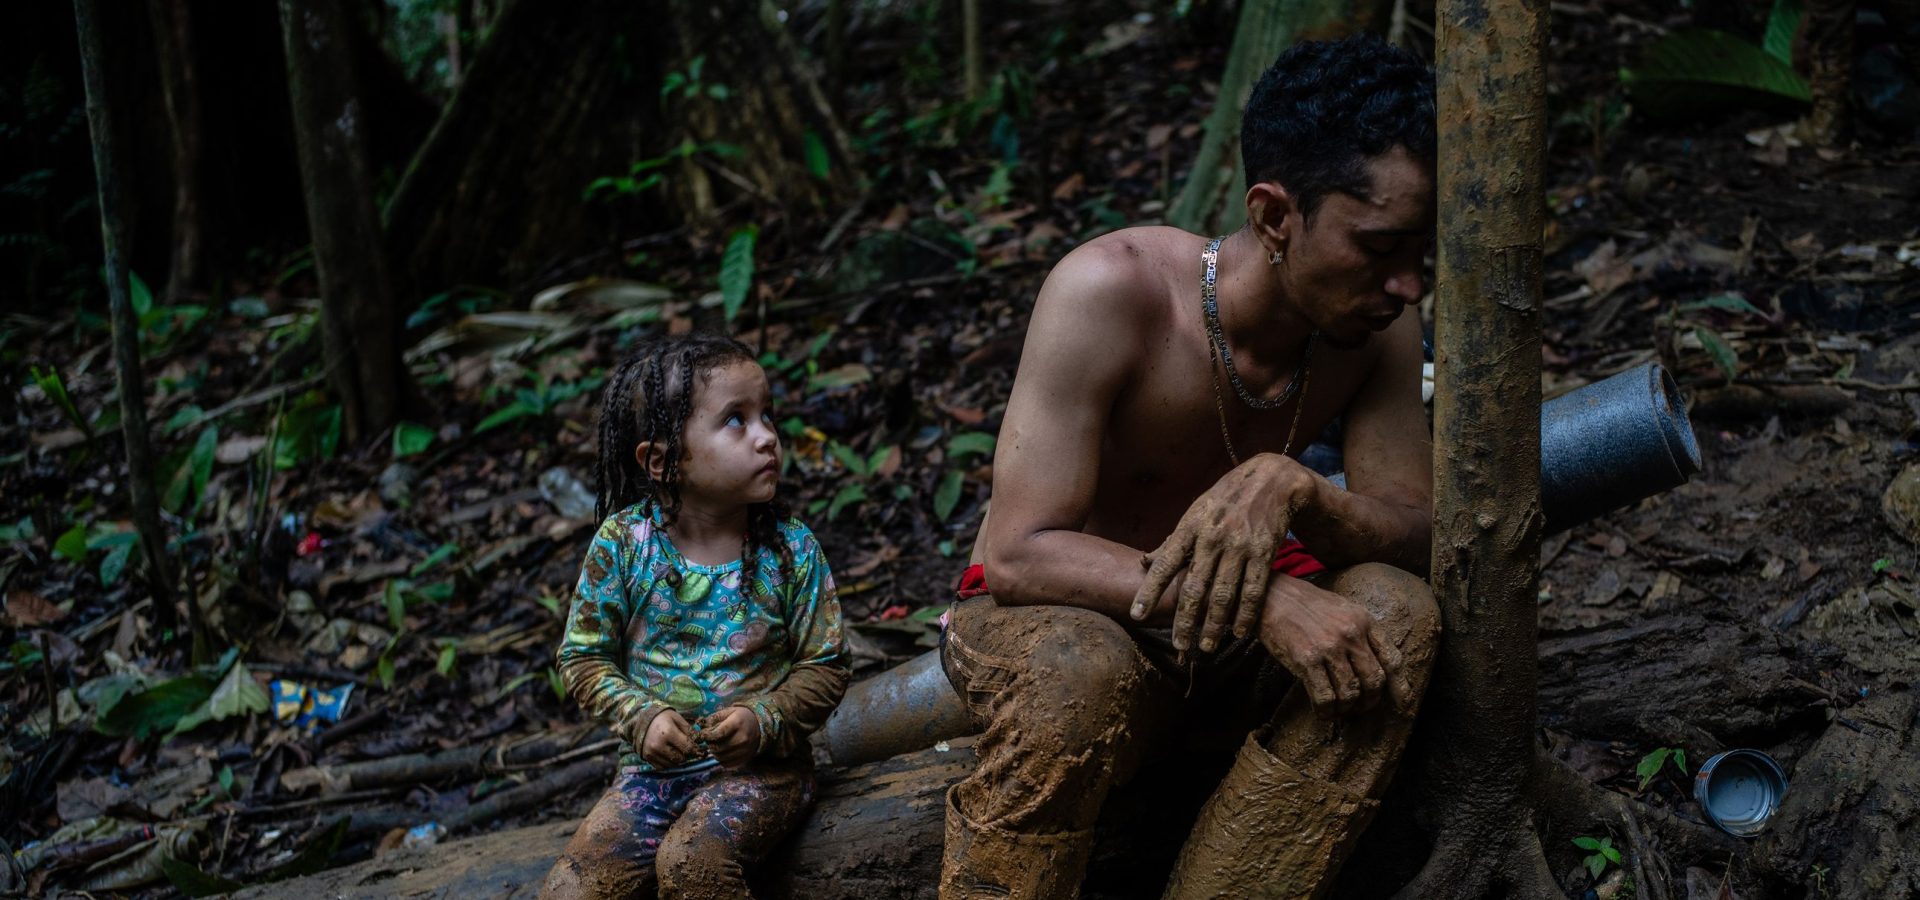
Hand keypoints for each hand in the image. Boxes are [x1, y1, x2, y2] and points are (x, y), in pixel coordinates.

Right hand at [641, 709, 698, 768]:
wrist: (640, 719)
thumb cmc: (662, 717)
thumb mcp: (677, 718)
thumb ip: (689, 730)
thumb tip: (700, 742)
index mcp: (668, 733)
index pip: (687, 748)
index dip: (696, 750)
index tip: (699, 750)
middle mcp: (659, 745)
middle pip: (680, 759)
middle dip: (686, 755)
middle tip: (687, 749)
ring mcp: (651, 753)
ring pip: (672, 765)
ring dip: (678, 760)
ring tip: (678, 751)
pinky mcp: (647, 757)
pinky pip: (662, 767)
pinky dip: (668, 763)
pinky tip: (669, 755)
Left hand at [701, 707, 761, 768]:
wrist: (759, 725)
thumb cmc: (740, 717)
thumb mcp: (728, 711)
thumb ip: (714, 717)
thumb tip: (701, 727)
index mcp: (737, 723)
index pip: (718, 733)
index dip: (707, 736)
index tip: (703, 735)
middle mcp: (742, 737)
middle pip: (718, 747)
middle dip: (710, 745)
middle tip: (709, 741)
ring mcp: (745, 749)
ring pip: (721, 757)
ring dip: (714, 753)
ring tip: (715, 746)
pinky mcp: (745, 758)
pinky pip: (727, 764)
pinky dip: (721, 760)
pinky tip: (722, 752)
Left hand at [1132, 454, 1313, 652]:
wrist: (1270, 479)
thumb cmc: (1225, 499)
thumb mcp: (1195, 513)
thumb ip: (1172, 541)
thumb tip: (1145, 563)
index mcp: (1190, 527)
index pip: (1165, 563)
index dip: (1149, 591)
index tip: (1136, 615)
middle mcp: (1212, 537)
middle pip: (1195, 586)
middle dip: (1185, 619)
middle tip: (1178, 645)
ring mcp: (1239, 545)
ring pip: (1224, 593)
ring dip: (1215, 624)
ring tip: (1206, 647)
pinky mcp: (1264, 552)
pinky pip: (1254, 589)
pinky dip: (1246, 614)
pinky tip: (1239, 632)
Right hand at [1257, 577, 1412, 716]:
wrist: (1271, 596)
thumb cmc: (1306, 605)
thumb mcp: (1342, 609)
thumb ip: (1360, 633)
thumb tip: (1373, 666)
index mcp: (1364, 620)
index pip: (1391, 659)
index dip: (1399, 686)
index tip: (1402, 703)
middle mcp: (1351, 633)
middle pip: (1374, 680)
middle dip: (1370, 701)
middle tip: (1360, 708)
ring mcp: (1329, 647)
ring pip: (1351, 693)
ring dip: (1347, 709)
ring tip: (1339, 710)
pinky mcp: (1307, 660)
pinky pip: (1326, 697)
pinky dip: (1326, 711)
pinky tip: (1322, 711)